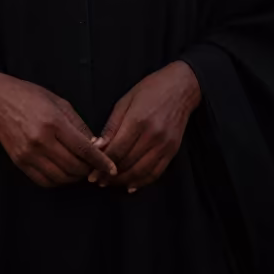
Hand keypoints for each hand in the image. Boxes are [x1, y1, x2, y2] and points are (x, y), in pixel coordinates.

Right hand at [0, 73, 116, 188]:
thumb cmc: (30, 96)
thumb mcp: (60, 103)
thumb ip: (79, 126)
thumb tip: (96, 146)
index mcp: (53, 123)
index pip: (84, 149)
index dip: (101, 162)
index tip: (113, 169)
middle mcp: (41, 141)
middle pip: (74, 167)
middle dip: (89, 170)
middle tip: (95, 167)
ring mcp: (29, 154)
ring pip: (61, 177)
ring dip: (75, 177)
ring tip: (80, 169)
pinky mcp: (20, 162)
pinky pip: (44, 181)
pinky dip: (58, 181)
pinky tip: (63, 172)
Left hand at [95, 61, 200, 192]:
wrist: (181, 87)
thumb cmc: (150, 90)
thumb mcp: (125, 101)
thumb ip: (112, 126)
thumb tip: (97, 146)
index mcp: (138, 121)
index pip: (116, 151)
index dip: (102, 165)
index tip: (91, 174)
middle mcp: (153, 135)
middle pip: (127, 163)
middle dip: (110, 176)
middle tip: (98, 181)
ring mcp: (164, 144)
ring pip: (141, 171)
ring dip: (124, 181)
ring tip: (110, 184)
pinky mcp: (173, 150)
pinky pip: (156, 172)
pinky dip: (143, 181)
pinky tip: (131, 185)